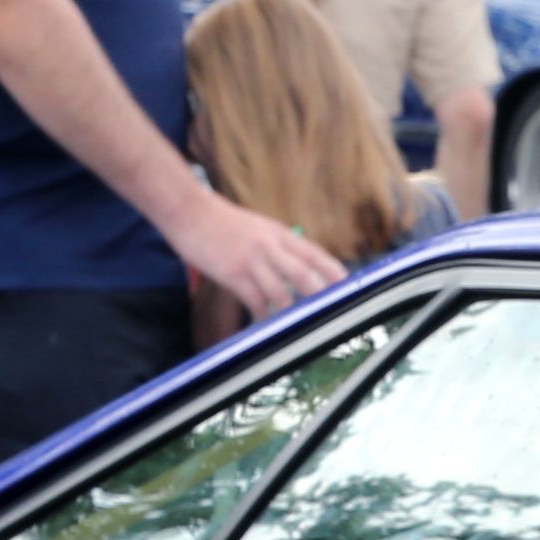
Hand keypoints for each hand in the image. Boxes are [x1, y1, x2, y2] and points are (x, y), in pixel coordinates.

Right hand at [166, 188, 344, 322]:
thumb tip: (300, 267)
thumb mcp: (259, 227)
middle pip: (307, 277)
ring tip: (302, 330)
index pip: (316, 256)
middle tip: (334, 318)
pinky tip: (268, 325)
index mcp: (280, 233)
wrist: (188, 209)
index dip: (336, 275)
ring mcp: (252, 261)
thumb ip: (280, 246)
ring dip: (292, 314)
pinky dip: (265, 317)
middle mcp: (271, 247)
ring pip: (283, 295)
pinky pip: (256, 302)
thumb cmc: (222, 220)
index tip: (351, 292)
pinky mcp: (233, 274)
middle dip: (322, 299)